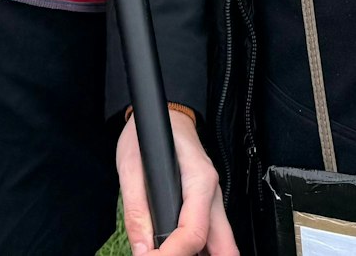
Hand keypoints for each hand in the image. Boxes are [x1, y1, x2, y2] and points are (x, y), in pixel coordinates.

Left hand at [116, 108, 236, 255]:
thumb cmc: (149, 133)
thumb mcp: (130, 165)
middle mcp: (212, 193)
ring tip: (173, 255)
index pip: (194, 233)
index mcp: (198, 180)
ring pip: (222, 245)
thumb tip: (142, 250)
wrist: (167, 114)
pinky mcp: (208, 206)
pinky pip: (213, 237)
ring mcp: (213, 201)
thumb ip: (136, 210)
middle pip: (224, 246)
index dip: (172, 254)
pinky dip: (201, 251)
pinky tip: (180, 251)